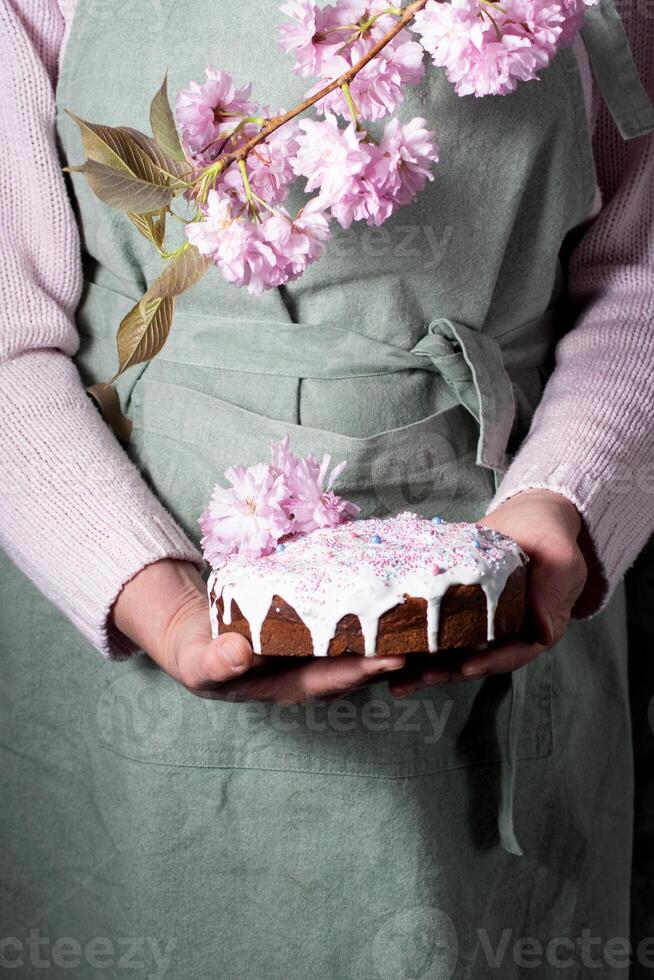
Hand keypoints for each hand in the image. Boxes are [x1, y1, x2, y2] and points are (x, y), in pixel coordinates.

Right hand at [112, 559, 404, 702]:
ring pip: (362, 643)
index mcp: (290, 686)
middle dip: (393, 651)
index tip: (393, 659)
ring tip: (427, 611)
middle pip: (360, 664)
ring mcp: (317, 648)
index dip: (363, 670)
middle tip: (428, 634)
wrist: (196, 636)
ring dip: (394, 632)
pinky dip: (374, 609)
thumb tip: (238, 654)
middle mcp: (312, 670)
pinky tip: (397, 587)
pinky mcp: (319, 625)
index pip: (333, 679)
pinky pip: (350, 619)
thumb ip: (217, 663)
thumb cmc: (200, 656)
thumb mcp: (200, 664)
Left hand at [388, 488, 587, 697]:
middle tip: (418, 678)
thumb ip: (552, 594)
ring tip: (395, 680)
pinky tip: (389, 649)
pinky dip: (417, 641)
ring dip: (426, 668)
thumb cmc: (551, 536)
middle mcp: (508, 634)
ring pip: (453, 652)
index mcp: (535, 629)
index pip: (513, 654)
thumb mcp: (560, 562)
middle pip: (476, 661)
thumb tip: (544, 630)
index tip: (466, 667)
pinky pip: (439, 628)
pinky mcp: (461, 610)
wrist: (529, 516)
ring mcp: (483, 624)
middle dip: (447, 673)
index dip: (489, 663)